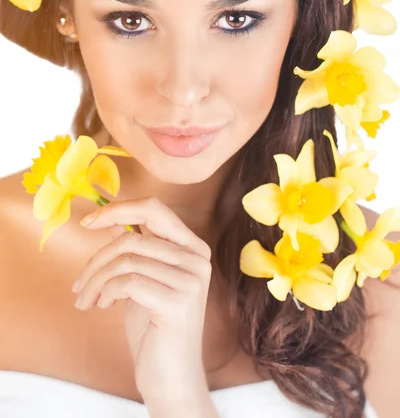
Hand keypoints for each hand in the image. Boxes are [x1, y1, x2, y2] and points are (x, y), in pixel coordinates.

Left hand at [72, 197, 212, 403]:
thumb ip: (137, 250)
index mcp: (193, 248)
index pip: (154, 209)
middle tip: (79, 283)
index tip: (87, 222)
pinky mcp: (178, 302)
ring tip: (87, 298)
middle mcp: (197, 258)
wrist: (171, 376)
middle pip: (133, 236)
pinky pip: (127, 281)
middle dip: (97, 258)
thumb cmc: (156, 329)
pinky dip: (105, 291)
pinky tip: (102, 306)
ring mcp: (191, 280)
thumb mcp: (143, 281)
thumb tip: (114, 222)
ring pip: (126, 259)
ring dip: (95, 279)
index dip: (117, 209)